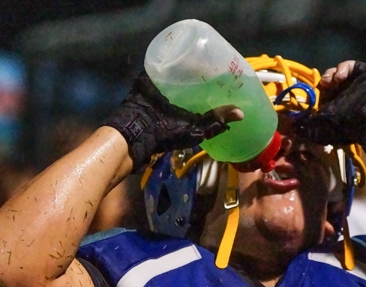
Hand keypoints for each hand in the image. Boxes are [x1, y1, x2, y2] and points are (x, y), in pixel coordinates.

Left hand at [104, 71, 242, 171]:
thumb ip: (213, 121)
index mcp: (154, 76)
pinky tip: (174, 111)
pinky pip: (151, 102)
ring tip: (190, 94)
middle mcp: (143, 82)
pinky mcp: (133, 111)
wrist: (126, 147)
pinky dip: (163, 104)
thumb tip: (240, 113)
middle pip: (166, 74)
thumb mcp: (190, 127)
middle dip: (181, 77)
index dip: (186, 60)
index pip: (170, 59)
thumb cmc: (158, 131)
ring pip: (158, 88)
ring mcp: (135, 96)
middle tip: (200, 79)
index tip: (200, 62)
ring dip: (171, 91)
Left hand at [294, 61, 365, 162]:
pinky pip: (349, 65)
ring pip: (336, 72)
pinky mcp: (362, 72)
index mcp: (335, 106)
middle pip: (328, 80)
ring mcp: (353, 82)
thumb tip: (294, 127)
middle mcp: (344, 93)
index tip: (315, 93)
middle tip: (323, 85)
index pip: (321, 94)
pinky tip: (341, 77)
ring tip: (332, 82)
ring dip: (331, 75)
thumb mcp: (323, 125)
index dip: (316, 91)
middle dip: (324, 81)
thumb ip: (309, 125)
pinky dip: (343, 69)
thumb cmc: (347, 122)